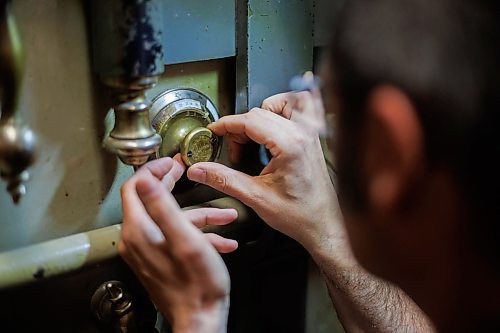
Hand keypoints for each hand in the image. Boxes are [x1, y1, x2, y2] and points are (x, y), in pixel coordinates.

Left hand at [119, 156, 235, 332]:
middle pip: (150, 200)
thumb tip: (146, 180)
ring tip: (225, 216)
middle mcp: (138, 240)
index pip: (135, 187)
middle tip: (182, 170)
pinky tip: (223, 241)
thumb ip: (163, 207)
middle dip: (170, 183)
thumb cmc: (197, 285)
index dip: (152, 170)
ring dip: (200, 215)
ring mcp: (149, 251)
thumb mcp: (185, 239)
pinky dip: (200, 235)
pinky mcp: (161, 261)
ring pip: (172, 221)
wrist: (201, 320)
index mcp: (140, 231)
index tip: (170, 161)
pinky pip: (178, 238)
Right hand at [187, 92, 347, 256]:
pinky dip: (283, 111)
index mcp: (290, 145)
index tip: (214, 131)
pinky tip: (272, 129)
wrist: (323, 224)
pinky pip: (300, 107)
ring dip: (262, 113)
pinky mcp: (313, 137)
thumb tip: (201, 170)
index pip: (250, 120)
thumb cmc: (300, 214)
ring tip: (253, 136)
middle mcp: (303, 133)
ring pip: (281, 103)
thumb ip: (224, 180)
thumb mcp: (256, 198)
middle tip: (234, 150)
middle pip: (261, 111)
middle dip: (240, 127)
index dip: (226, 124)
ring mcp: (311, 133)